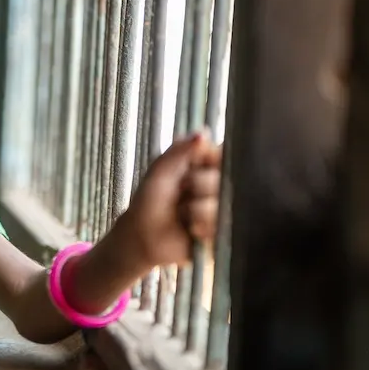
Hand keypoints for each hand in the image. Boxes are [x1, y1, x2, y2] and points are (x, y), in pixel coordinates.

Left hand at [113, 129, 221, 269]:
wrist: (143, 237)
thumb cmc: (149, 201)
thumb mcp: (159, 171)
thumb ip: (180, 151)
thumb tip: (203, 132)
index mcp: (203, 167)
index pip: (223, 153)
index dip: (212, 157)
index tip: (197, 163)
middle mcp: (216, 186)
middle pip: (225, 176)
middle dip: (200, 184)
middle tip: (183, 192)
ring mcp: (222, 209)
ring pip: (224, 202)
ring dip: (198, 209)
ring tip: (184, 214)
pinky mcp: (224, 232)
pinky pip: (224, 225)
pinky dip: (203, 226)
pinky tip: (192, 229)